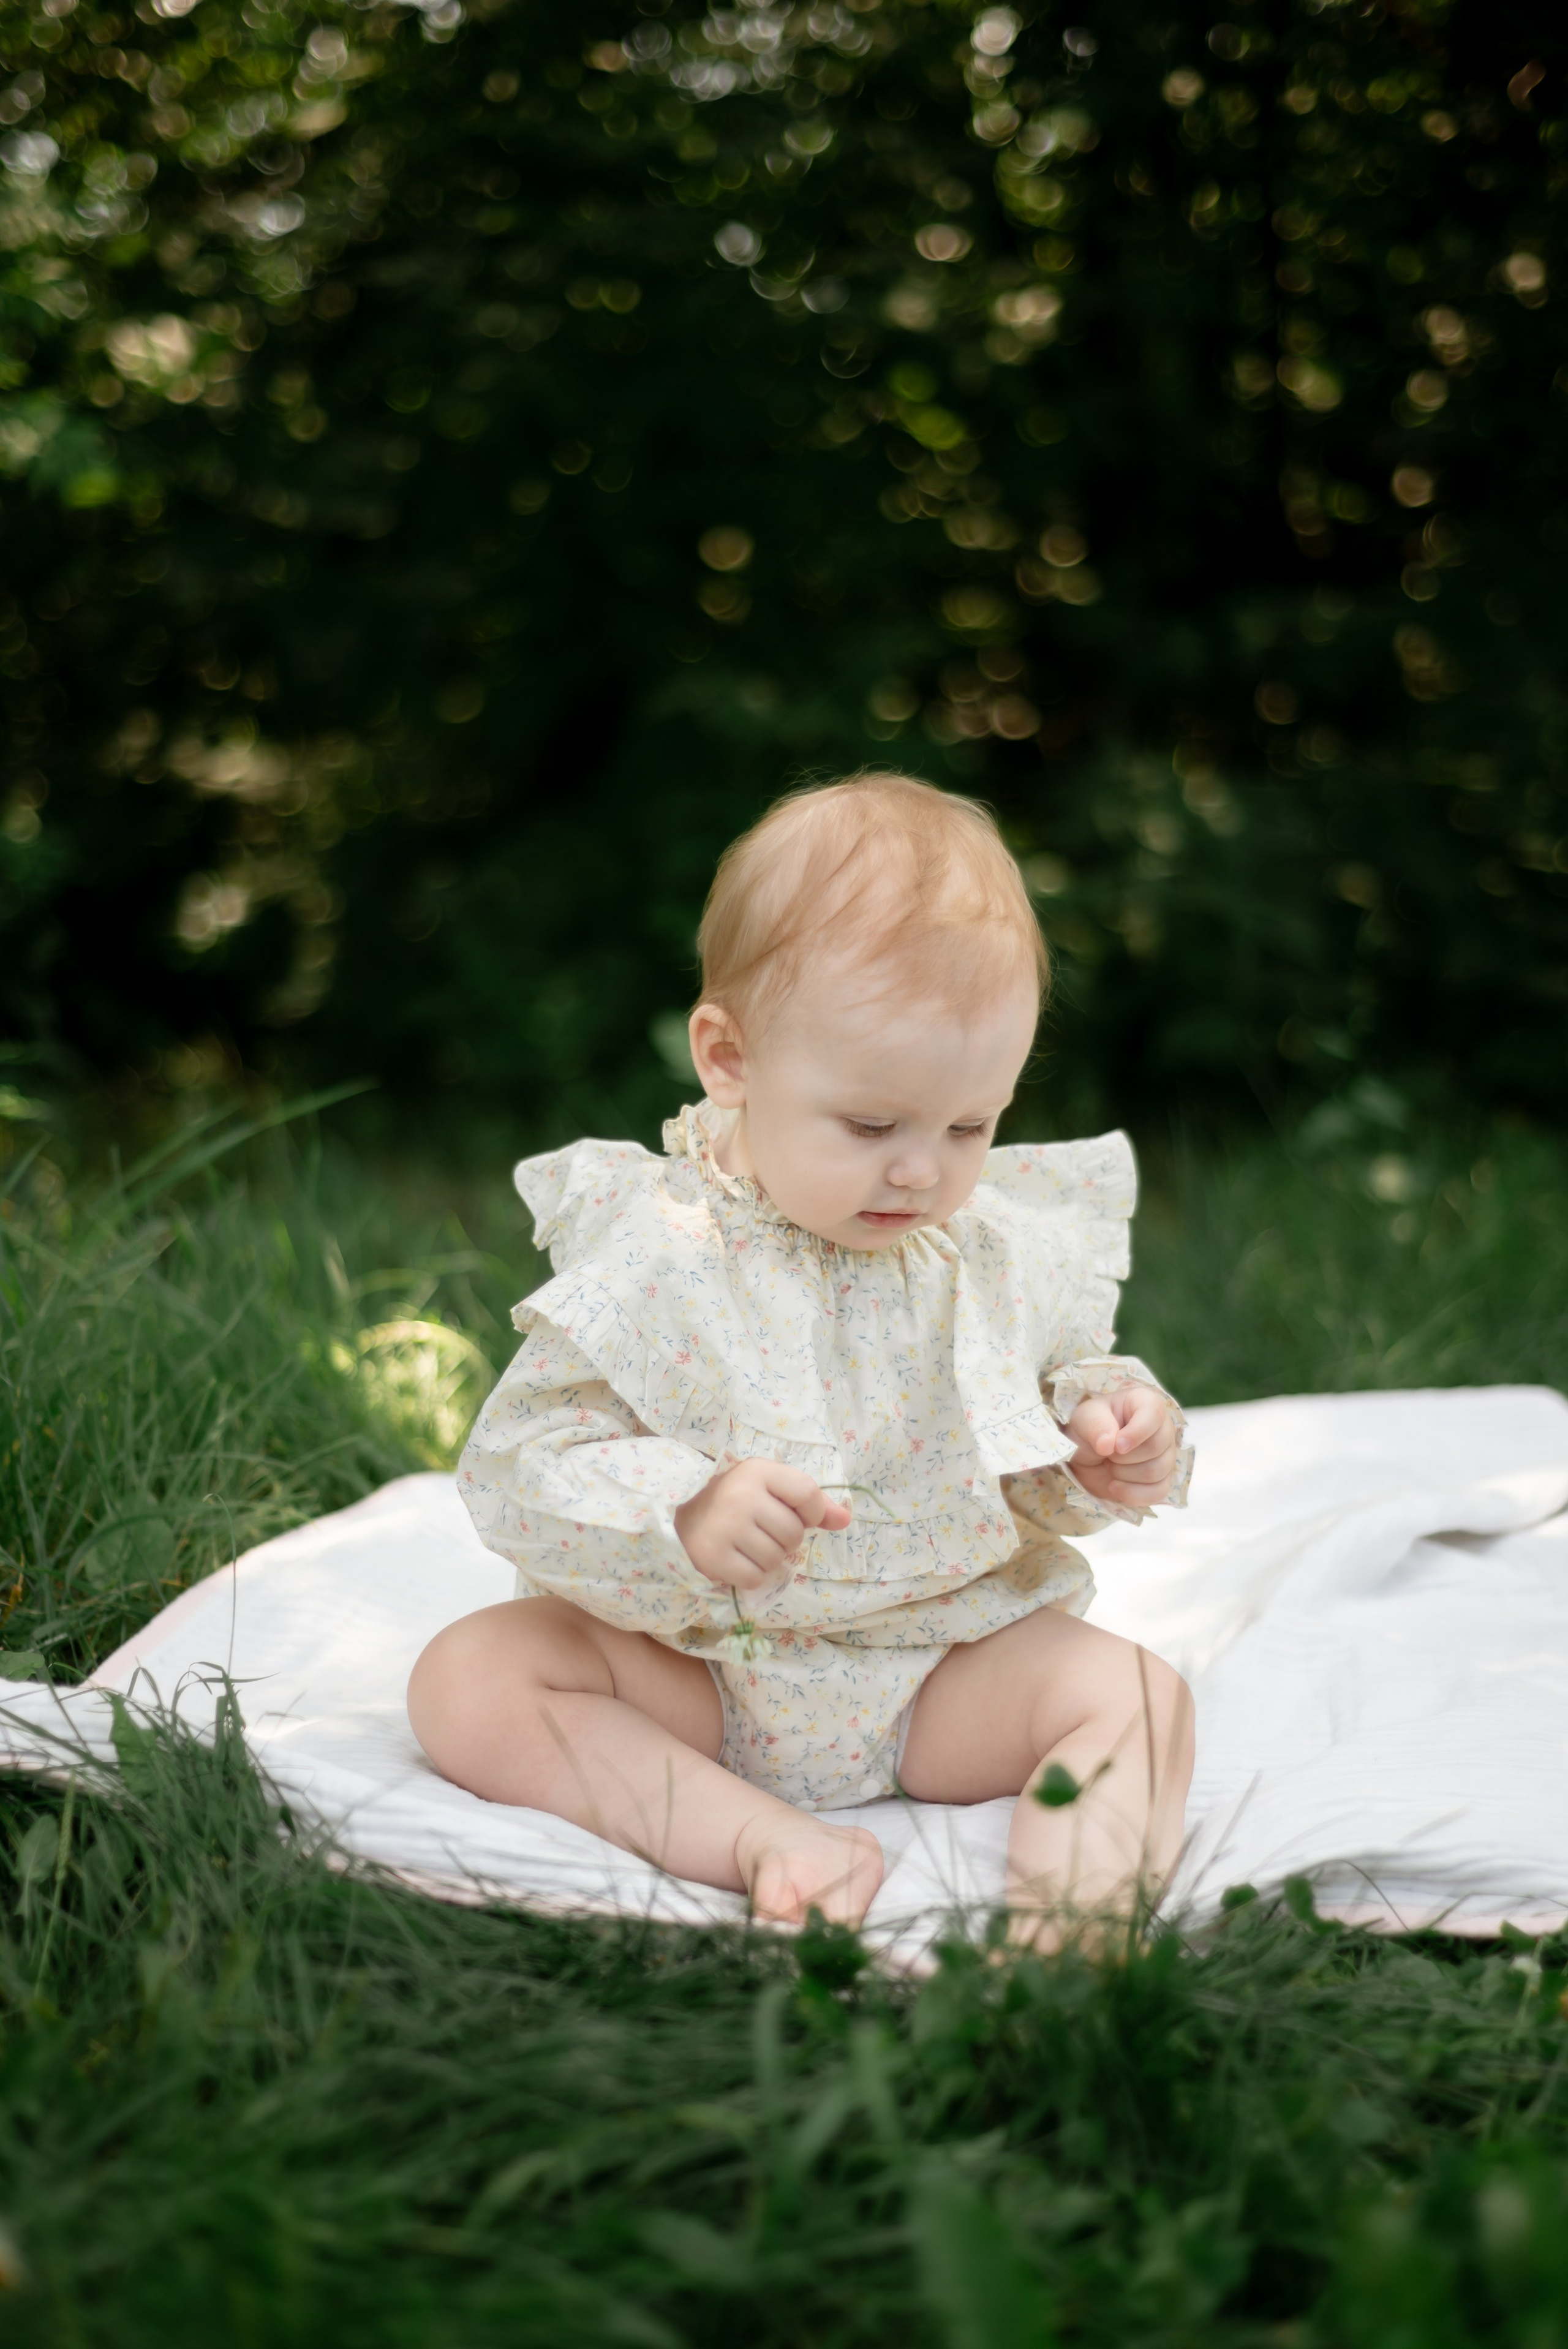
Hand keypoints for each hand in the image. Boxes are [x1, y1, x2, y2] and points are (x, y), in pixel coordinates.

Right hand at [674, 1460, 852, 1591]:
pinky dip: (751, 1575)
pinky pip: (755, 1577)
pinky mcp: (712, 1556)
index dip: (812, 1512)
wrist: (681, 1517)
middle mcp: (741, 1495)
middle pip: (794, 1533)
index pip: (808, 1493)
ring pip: (776, 1559)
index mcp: (758, 1471)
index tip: (797, 1515)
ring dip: (767, 1559)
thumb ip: (812, 1504)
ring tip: (747, 1545)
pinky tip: (736, 1559)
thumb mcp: (771, 1490)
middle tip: (761, 1531)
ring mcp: (725, 1526)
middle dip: (784, 1540)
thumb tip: (846, 1520)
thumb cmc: (734, 1501)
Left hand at [1065, 1383, 1177, 1510]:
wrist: (1085, 1455)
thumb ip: (1095, 1426)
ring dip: (1124, 1474)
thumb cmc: (1089, 1428)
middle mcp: (1162, 1428)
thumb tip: (1108, 1444)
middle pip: (1156, 1447)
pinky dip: (1133, 1494)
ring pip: (1157, 1471)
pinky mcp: (1162, 1480)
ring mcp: (1166, 1456)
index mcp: (1145, 1403)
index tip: (1116, 1446)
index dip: (1136, 1432)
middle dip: (1122, 1456)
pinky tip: (1114, 1487)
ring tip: (1109, 1465)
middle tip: (1105, 1453)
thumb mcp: (1083, 1419)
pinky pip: (1158, 1492)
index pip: (1154, 1414)